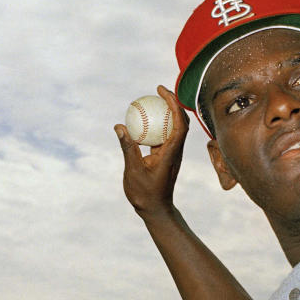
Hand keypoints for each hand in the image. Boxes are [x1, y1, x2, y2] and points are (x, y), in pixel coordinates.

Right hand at [115, 85, 188, 219]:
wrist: (155, 210)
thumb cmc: (145, 193)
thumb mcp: (133, 170)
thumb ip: (127, 147)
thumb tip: (119, 126)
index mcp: (172, 152)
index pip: (179, 123)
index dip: (173, 104)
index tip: (161, 91)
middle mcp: (175, 150)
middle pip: (180, 120)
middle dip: (173, 102)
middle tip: (157, 90)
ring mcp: (171, 153)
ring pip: (173, 127)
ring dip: (166, 111)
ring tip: (152, 100)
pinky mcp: (165, 156)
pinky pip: (163, 135)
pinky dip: (156, 124)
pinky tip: (143, 120)